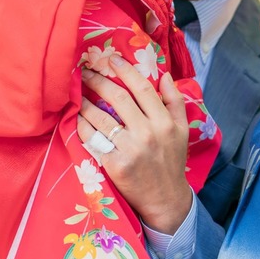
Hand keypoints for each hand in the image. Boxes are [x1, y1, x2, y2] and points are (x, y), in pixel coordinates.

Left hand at [77, 55, 192, 233]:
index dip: (125, 70)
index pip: (142, 88)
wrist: (165, 199)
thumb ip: (175, 101)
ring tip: (77, 95)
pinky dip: (83, 127)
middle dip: (99, 82)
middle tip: (86, 72)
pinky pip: (94, 140)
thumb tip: (164, 75)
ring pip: (102, 119)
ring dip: (85, 103)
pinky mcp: (115, 165)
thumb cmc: (171, 161)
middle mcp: (147, 133)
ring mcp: (130, 149)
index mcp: (164, 122)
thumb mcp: (182, 130)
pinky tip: (77, 119)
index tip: (111, 59)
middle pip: (118, 99)